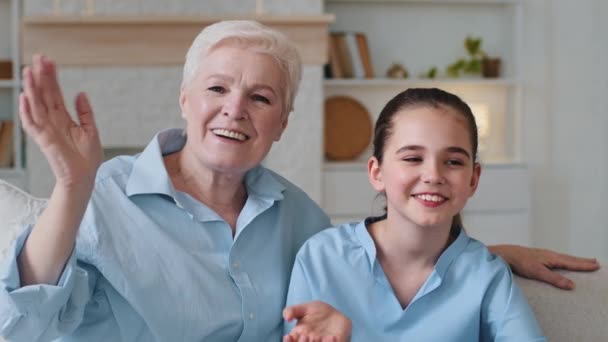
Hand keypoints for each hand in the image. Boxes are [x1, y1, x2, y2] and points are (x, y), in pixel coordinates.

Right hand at [20, 55, 101, 191]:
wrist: (85, 177)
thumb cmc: (87, 158)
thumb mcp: (91, 130)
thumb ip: (85, 113)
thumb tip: (81, 93)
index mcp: (63, 117)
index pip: (54, 92)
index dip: (51, 77)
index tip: (48, 60)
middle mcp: (52, 121)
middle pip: (44, 94)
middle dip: (40, 76)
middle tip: (37, 58)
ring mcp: (47, 130)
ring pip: (36, 105)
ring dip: (31, 88)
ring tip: (29, 71)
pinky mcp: (44, 140)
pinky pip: (32, 124)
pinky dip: (27, 111)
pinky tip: (25, 97)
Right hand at [283, 301, 351, 341]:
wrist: (334, 314)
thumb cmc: (317, 312)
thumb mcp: (303, 308)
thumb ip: (292, 310)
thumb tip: (286, 317)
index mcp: (298, 337)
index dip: (288, 341)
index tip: (288, 336)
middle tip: (305, 336)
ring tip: (317, 337)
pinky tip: (332, 337)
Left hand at [489, 244, 599, 289]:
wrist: (505, 254)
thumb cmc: (520, 262)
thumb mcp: (538, 272)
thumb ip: (554, 279)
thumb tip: (572, 285)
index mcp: (552, 258)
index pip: (572, 263)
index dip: (584, 265)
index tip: (596, 266)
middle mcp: (549, 254)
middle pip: (570, 258)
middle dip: (582, 261)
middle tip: (595, 262)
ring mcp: (543, 254)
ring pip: (563, 257)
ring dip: (574, 260)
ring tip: (583, 261)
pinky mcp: (537, 256)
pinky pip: (556, 258)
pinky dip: (564, 259)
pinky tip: (561, 261)